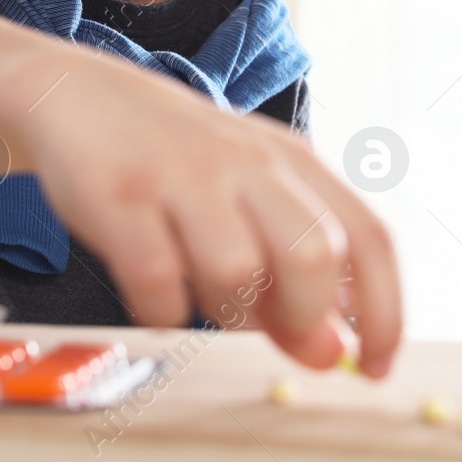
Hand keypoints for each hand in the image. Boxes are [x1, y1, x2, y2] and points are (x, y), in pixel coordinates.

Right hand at [0, 41, 401, 376]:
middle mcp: (247, 163)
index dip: (385, 313)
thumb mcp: (245, 200)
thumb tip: (331, 353)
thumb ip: (291, 273)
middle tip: (273, 330)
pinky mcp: (122, 195)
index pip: (368, 238)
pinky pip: (158, 282)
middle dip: (303, 315)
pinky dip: (162, 311)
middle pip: (314, 255)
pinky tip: (153, 295)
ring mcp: (184, 175)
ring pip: (236, 271)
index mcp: (292, 162)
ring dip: (224, 312)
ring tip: (201, 295)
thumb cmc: (175, 164)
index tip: (375, 367)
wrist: (77, 95)